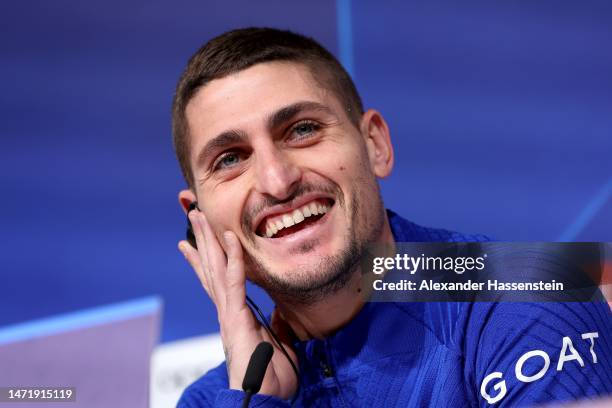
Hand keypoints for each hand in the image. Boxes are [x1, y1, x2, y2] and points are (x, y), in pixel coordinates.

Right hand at [178, 210, 298, 398]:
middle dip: (202, 240)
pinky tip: (230, 237)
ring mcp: (229, 313)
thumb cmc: (270, 378)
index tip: (198, 241)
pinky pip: (234, 281)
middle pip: (211, 267)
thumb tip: (278, 312)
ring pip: (215, 268)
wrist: (263, 398)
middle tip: (193, 215)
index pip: (219, 280)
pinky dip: (233, 258)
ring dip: (208, 239)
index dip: (208, 259)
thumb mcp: (277, 343)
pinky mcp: (236, 317)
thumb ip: (275, 325)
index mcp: (235, 315)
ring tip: (197, 215)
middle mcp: (227, 310)